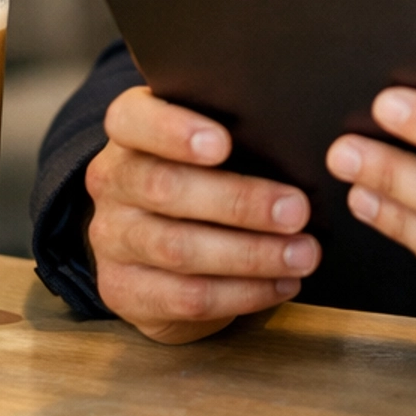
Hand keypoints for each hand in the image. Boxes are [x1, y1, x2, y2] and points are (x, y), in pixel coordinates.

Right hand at [86, 86, 320, 343]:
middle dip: (239, 202)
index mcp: (129, 132)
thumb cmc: (199, 174)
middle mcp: (112, 181)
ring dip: (251, 255)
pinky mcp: (123, 291)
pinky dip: (243, 293)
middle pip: (164, 188)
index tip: (223, 143)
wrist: (149, 242)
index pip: (132, 119)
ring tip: (303, 254)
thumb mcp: (206, 140)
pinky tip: (281, 283)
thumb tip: (303, 142)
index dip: (173, 130)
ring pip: (178, 249)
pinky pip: (186, 296)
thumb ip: (236, 131)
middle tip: (296, 210)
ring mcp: (112, 239)